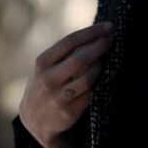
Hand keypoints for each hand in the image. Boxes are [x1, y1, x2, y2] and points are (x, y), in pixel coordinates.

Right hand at [17, 22, 113, 147]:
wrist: (34, 120)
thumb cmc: (45, 85)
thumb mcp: (45, 67)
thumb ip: (64, 54)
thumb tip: (96, 36)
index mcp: (42, 62)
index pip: (70, 41)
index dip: (91, 32)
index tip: (108, 26)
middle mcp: (48, 79)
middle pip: (80, 59)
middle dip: (100, 47)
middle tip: (113, 39)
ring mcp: (58, 96)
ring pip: (87, 78)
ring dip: (101, 67)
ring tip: (108, 58)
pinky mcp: (68, 112)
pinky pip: (90, 95)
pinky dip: (100, 85)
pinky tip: (106, 78)